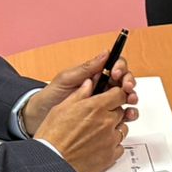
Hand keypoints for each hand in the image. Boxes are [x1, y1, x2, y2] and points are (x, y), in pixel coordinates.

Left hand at [18, 56, 138, 136]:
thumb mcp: (66, 79)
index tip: (116, 74)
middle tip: (127, 89)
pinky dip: (127, 115)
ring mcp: (104, 102)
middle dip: (129, 83)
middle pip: (124, 81)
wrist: (39, 117)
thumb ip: (86, 68)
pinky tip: (127, 116)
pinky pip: (120, 114)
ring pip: (125, 97)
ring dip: (132, 98)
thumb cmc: (51, 96)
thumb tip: (105, 54)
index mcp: (95, 74)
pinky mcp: (104, 117)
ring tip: (130, 103)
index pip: (115, 66)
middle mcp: (102, 87)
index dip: (120, 68)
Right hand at [35, 71, 134, 171]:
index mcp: (95, 107)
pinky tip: (101, 145)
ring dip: (114, 129)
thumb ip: (80, 94)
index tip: (112, 97)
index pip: (119, 94)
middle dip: (113, 112)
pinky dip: (113, 145)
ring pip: (122, 129)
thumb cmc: (53, 137)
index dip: (116, 94)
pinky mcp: (110, 156)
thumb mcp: (62, 108)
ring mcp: (110, 140)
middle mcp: (106, 123)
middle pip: (121, 111)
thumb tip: (89, 84)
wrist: (52, 161)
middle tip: (99, 117)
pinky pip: (120, 147)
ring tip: (98, 133)